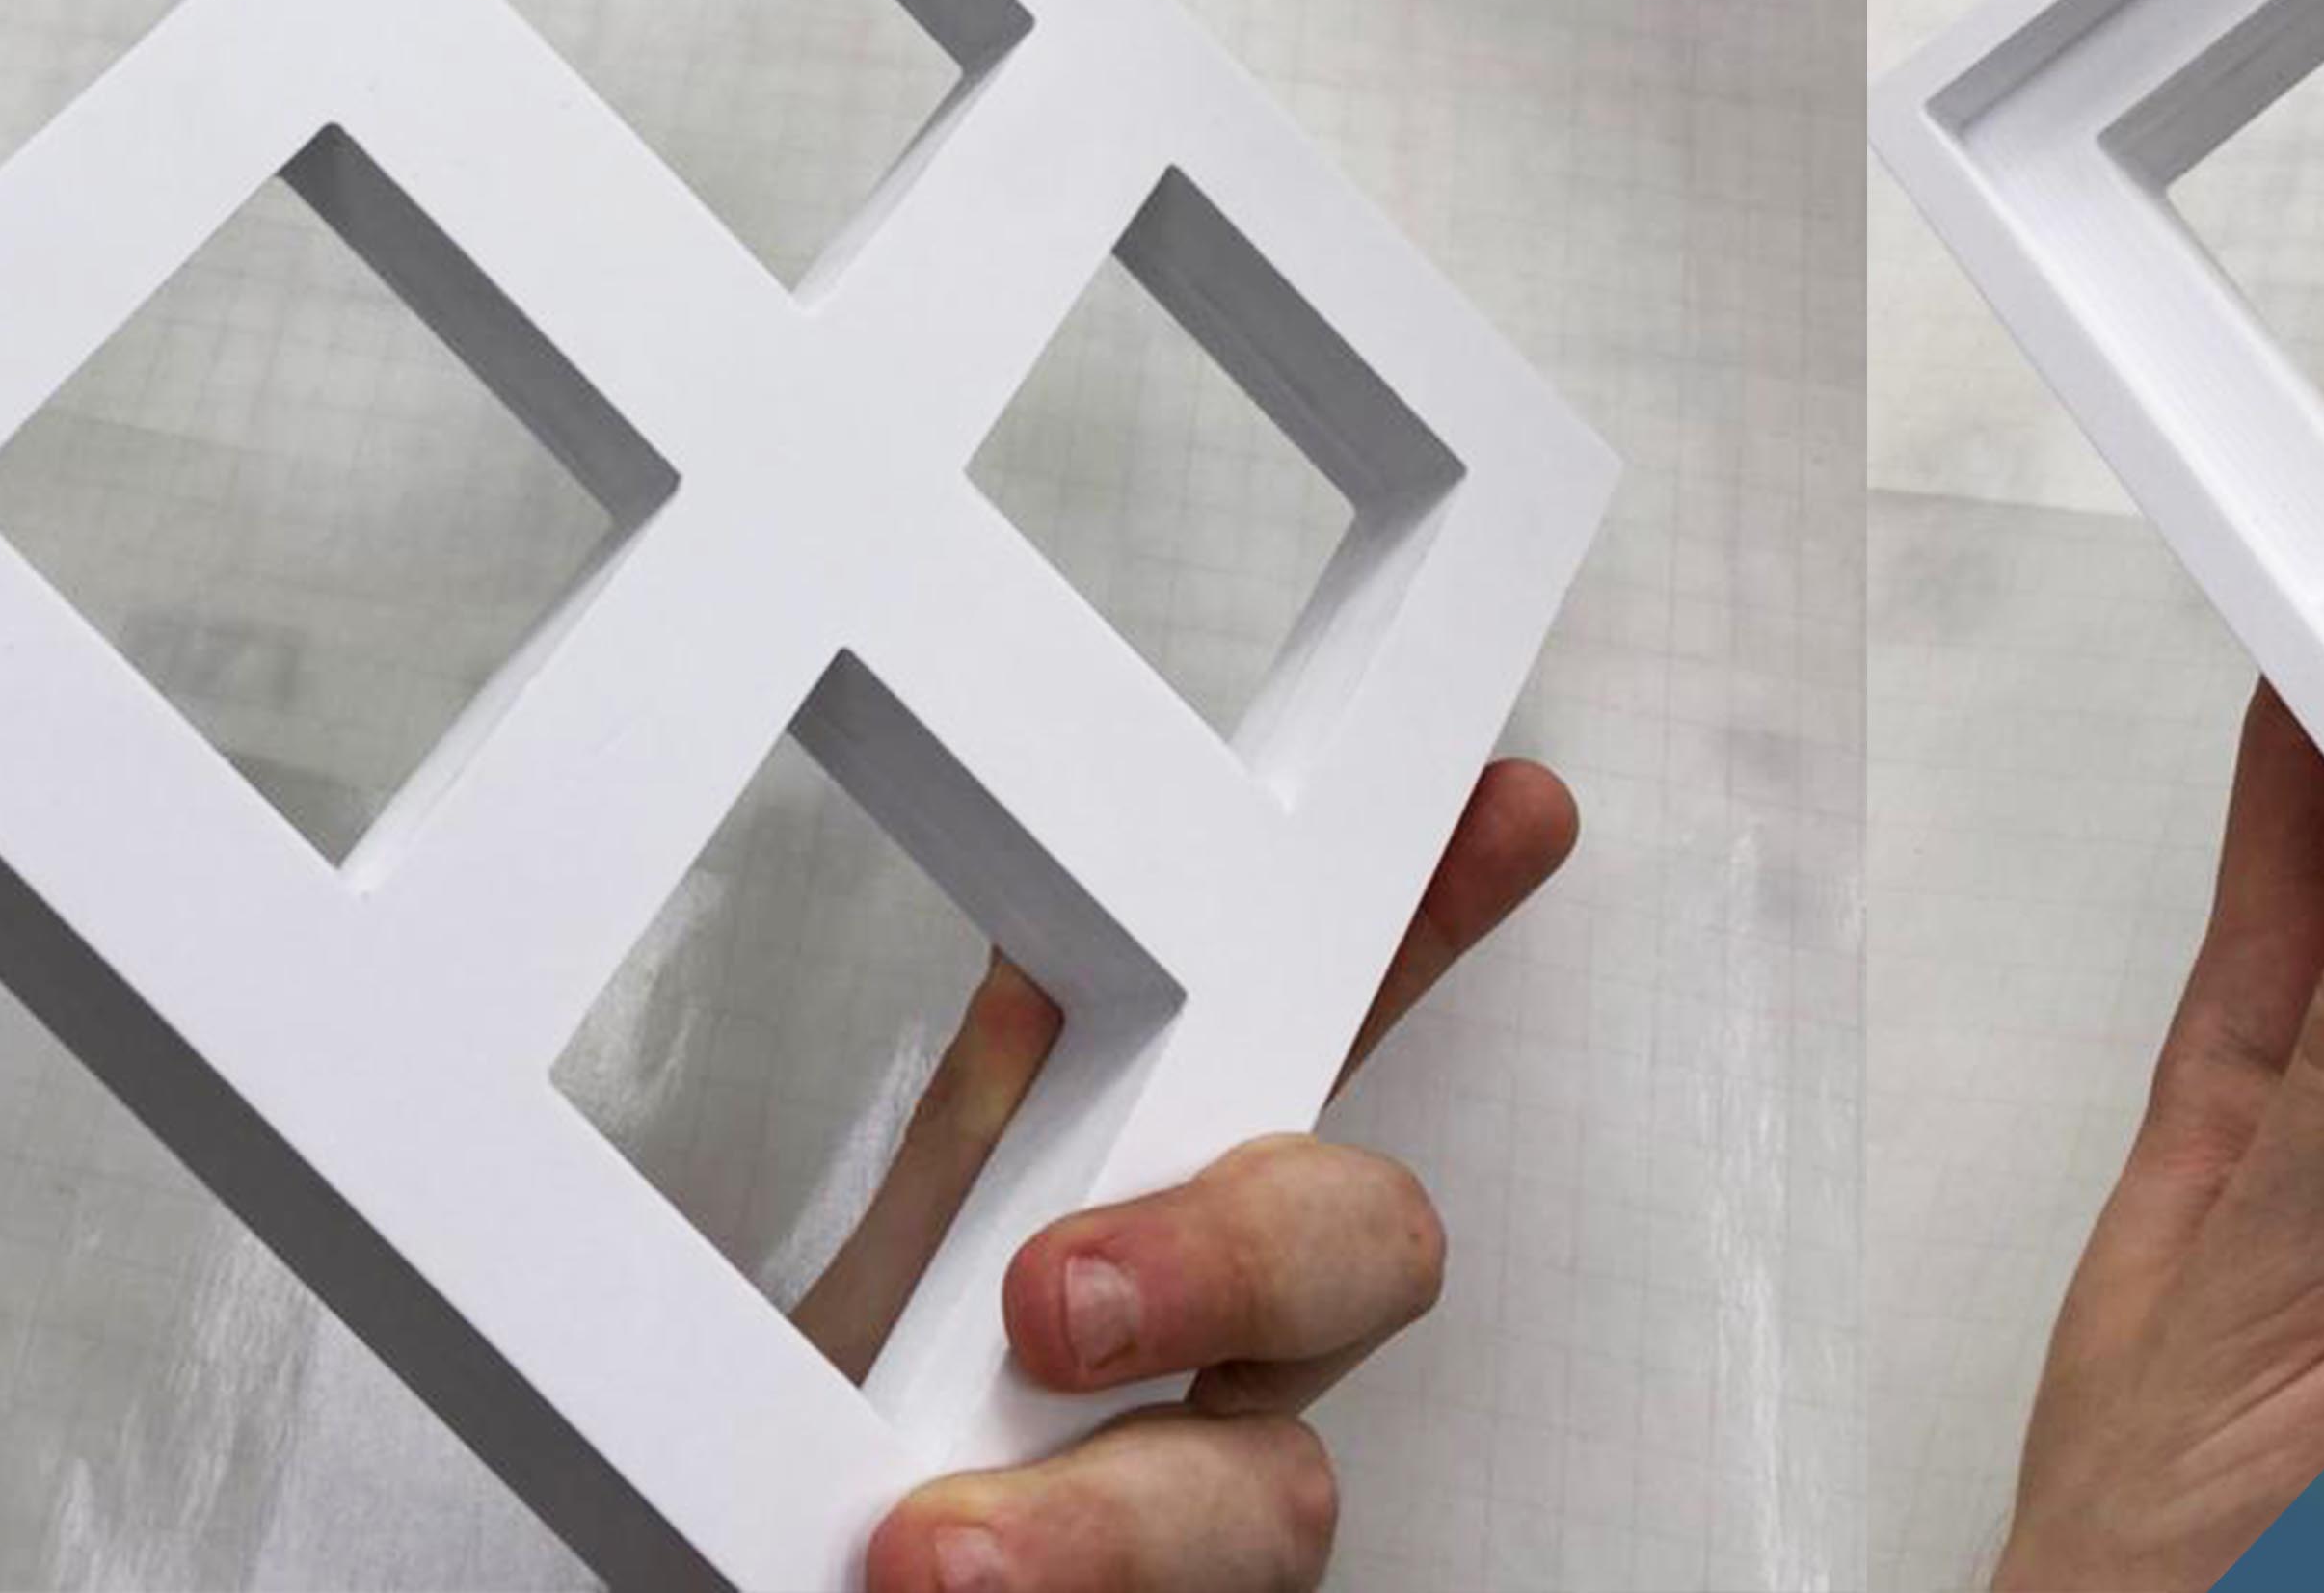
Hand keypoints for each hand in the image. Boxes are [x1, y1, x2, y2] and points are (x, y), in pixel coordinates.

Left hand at [813, 756, 1578, 1592]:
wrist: (812, 1567)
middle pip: (1370, 1264)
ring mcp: (1218, 1526)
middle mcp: (1242, 1362)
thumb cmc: (872, 1433)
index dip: (1441, 926)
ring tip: (940, 1553)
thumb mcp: (925, 1226)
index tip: (1511, 807)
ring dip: (1111, 1534)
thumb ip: (1013, 1083)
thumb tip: (1065, 914)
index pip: (1351, 1046)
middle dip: (1237, 1257)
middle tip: (1052, 1303)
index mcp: (1196, 1212)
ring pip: (1279, 1512)